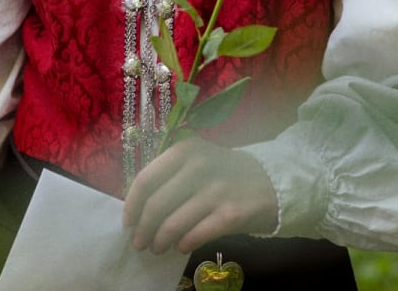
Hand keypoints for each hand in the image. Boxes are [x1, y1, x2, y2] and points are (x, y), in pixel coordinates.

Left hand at [122, 136, 278, 254]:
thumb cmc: (222, 174)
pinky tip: (180, 247)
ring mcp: (216, 191)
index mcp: (184, 150)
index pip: (146, 179)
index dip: (132, 205)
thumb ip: (168, 177)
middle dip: (143, 229)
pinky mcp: (232, 214)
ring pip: (173, 224)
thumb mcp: (195, 161)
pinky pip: (196, 235)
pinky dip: (183, 244)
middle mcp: (199, 167)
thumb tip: (137, 208)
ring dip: (159, 241)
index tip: (128, 221)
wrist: (269, 182)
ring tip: (156, 248)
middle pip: (156, 205)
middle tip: (139, 243)